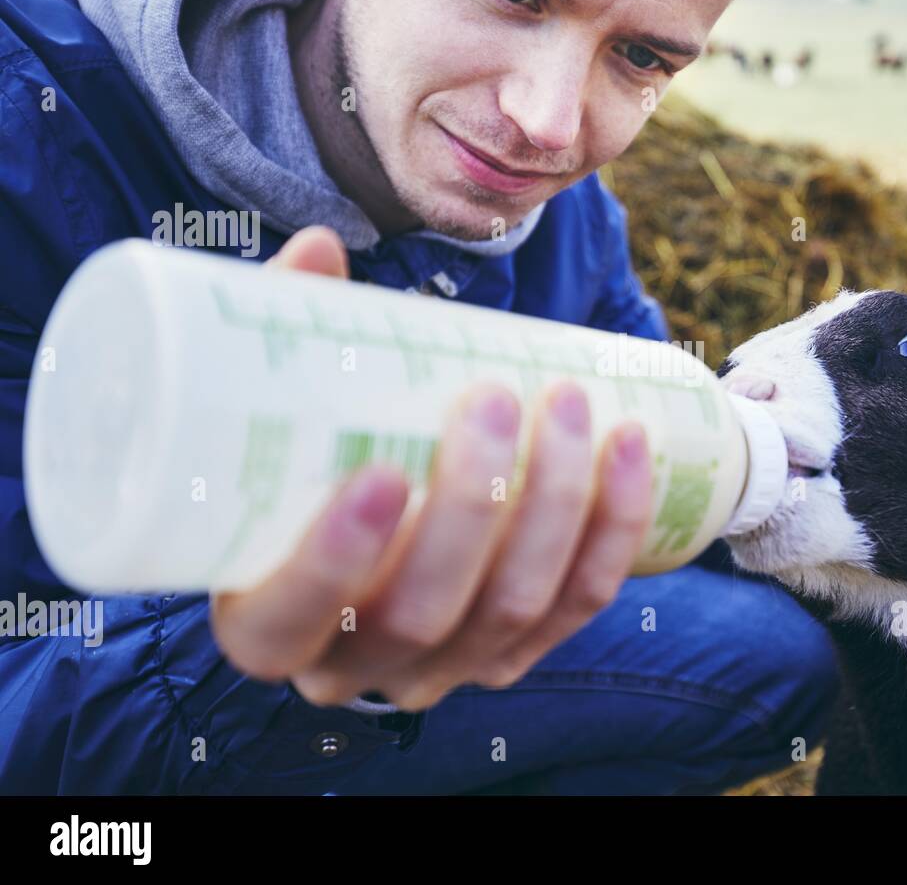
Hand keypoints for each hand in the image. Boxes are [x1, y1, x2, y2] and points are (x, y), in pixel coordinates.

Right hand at [210, 227, 655, 710]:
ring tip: (568, 400)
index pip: (288, 620)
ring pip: (511, 608)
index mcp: (266, 620)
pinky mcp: (515, 650)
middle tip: (497, 400)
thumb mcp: (282, 408)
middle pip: (422, 613)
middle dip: (473, 506)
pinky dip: (612, 524)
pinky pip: (577, 603)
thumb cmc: (315, 458)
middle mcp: (351, 666)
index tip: (381, 472)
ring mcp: (443, 668)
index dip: (333, 563)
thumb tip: (319, 249)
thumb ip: (288, 333)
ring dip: (554, 503)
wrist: (374, 519)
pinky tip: (628, 446)